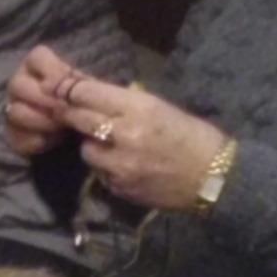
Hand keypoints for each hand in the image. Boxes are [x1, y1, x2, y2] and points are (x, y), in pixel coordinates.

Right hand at [1, 44, 89, 159]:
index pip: (37, 57)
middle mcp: (20, 83)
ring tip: (60, 128)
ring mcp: (13, 108)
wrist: (85, 132)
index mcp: (39, 65)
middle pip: (17, 84)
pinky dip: (32, 141)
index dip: (51, 71)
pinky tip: (49, 142)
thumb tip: (62, 93)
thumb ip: (76, 86)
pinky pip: (14, 136)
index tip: (67, 86)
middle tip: (64, 111)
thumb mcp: (87, 91)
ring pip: (14, 112)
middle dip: (44, 100)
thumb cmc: (84, 104)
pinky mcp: (13, 134)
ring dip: (40, 121)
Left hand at [67, 79, 234, 211]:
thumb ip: (125, 102)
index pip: (86, 93)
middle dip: (71, 113)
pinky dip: (106, 167)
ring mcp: (120, 165)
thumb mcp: (161, 107)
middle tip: (67, 110)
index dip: (70, 90)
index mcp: (138, 108)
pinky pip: (101, 172)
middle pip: (78, 118)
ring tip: (109, 144)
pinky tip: (124, 164)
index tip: (61, 88)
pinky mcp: (121, 188)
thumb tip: (92, 93)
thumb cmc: (193, 136)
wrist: (215, 177)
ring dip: (92, 144)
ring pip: (86, 149)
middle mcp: (124, 135)